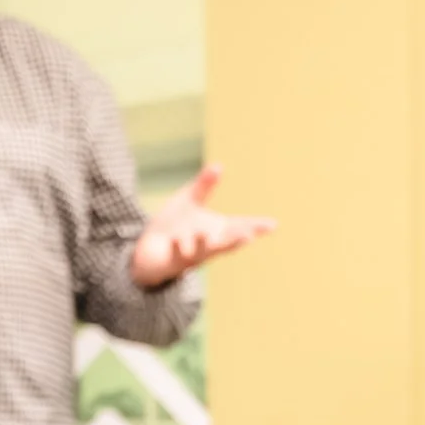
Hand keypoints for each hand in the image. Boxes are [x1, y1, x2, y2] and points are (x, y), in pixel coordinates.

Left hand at [131, 164, 274, 288]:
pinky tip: (176, 240)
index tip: (274, 224)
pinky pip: (177, 253)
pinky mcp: (173, 259)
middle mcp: (209, 244)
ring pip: (203, 251)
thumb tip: (219, 165)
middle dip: (236, 239)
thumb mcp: (188, 201)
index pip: (241, 227)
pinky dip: (178, 246)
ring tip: (206, 233)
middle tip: (249, 235)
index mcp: (217, 230)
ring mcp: (192, 253)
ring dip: (206, 243)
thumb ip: (204, 186)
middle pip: (227, 242)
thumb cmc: (173, 226)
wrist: (150, 249)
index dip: (257, 226)